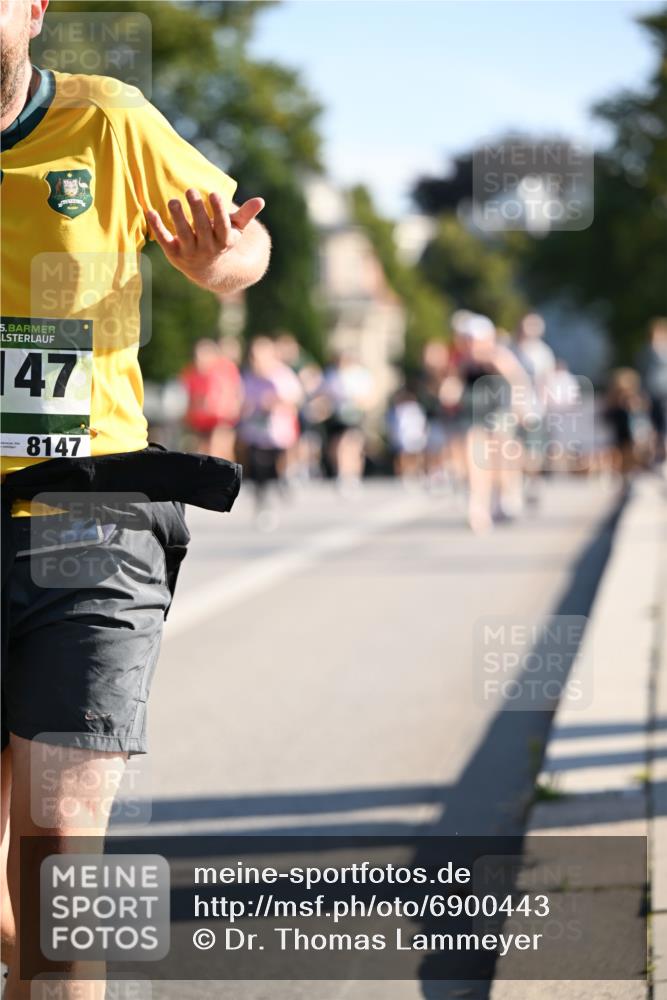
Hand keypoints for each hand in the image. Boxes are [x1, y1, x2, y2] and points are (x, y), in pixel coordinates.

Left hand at [146, 189, 264, 286]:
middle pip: (202, 228)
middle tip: (191, 190)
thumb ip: (245, 215)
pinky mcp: (173, 254)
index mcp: (223, 241)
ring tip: (174, 201)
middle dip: (197, 210)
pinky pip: (164, 240)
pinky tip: (150, 211)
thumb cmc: (221, 241)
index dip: (219, 211)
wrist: (206, 270)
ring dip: (178, 217)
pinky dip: (157, 227)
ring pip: (184, 234)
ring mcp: (189, 252)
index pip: (222, 225)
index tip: (214, 194)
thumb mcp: (235, 230)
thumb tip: (261, 200)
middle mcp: (207, 249)